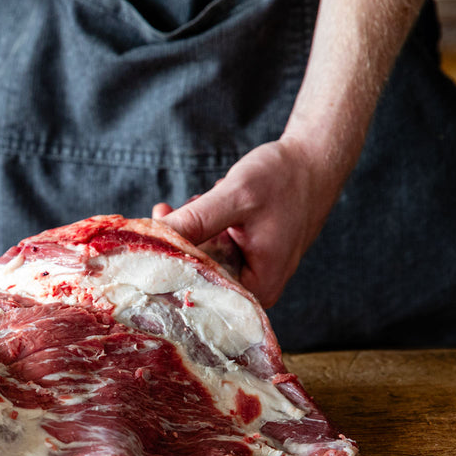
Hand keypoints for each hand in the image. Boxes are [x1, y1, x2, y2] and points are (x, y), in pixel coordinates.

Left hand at [153, 136, 347, 307]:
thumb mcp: (235, 197)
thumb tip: (153, 236)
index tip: (143, 245)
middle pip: (196, 281)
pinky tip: (203, 203)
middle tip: (161, 215)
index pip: (199, 296)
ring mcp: (249, 271)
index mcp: (260, 288)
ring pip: (200, 263)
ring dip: (187, 233)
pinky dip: (200, 227)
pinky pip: (209, 249)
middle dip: (174, 248)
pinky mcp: (243, 255)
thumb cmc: (285, 179)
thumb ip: (196, 220)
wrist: (313, 159)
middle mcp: (254, 288)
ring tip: (191, 203)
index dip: (167, 273)